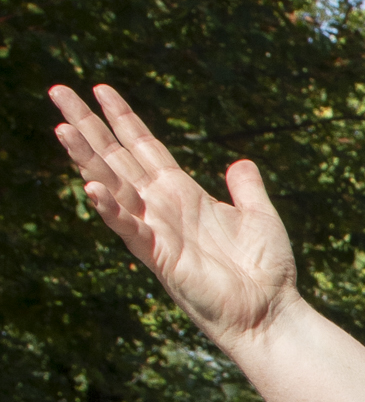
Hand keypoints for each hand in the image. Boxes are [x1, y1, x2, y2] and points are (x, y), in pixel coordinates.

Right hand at [48, 84, 301, 350]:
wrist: (270, 312)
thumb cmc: (265, 270)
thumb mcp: (259, 216)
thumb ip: (246, 188)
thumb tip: (239, 162)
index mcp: (183, 194)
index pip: (144, 148)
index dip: (123, 119)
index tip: (100, 89)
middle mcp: (162, 208)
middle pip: (117, 158)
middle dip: (88, 126)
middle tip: (57, 91)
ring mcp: (157, 230)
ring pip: (112, 186)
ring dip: (86, 158)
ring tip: (61, 128)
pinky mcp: (160, 257)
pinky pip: (129, 228)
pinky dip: (111, 208)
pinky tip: (92, 187)